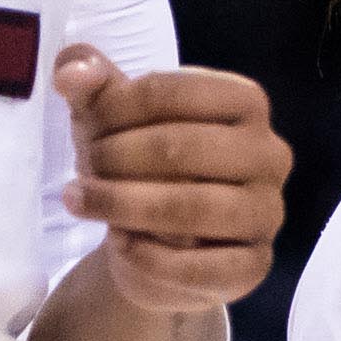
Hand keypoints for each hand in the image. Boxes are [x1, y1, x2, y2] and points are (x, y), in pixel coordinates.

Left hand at [56, 47, 287, 315]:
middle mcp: (269, 153)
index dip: (116, 107)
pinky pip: (202, 267)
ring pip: (193, 208)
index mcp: (245, 101)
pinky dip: (151, 257)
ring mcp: (267, 211)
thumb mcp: (110, 117)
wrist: (151, 242)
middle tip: (81, 171)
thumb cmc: (136, 164)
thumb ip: (89, 83)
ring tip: (82, 203)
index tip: (87, 126)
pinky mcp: (254, 265)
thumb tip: (71, 73)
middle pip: (183, 148)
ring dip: (124, 206)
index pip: (174, 91)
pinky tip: (121, 246)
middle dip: (116, 158)